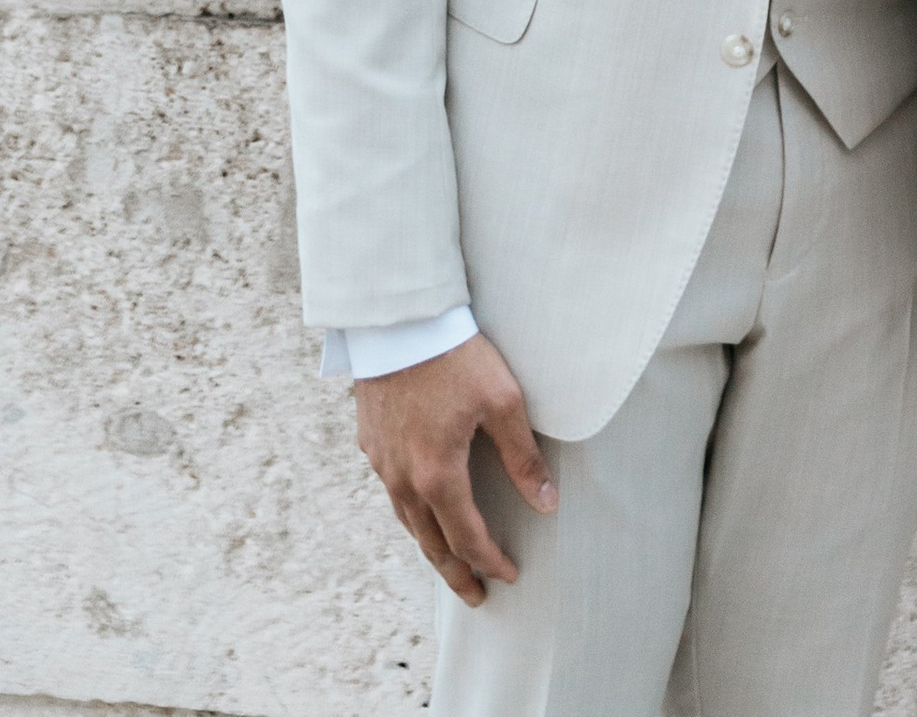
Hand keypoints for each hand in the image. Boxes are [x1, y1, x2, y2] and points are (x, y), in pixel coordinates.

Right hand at [354, 332, 555, 603]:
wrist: (398, 320)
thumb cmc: (455, 356)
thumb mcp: (502, 401)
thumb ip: (523, 457)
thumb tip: (546, 502)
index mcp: (438, 475)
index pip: (467, 538)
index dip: (490, 561)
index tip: (509, 575)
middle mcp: (404, 479)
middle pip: (431, 543)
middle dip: (456, 573)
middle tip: (474, 596)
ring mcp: (382, 462)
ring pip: (407, 521)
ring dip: (430, 547)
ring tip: (448, 562)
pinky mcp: (370, 442)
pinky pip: (391, 492)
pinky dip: (410, 513)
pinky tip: (419, 507)